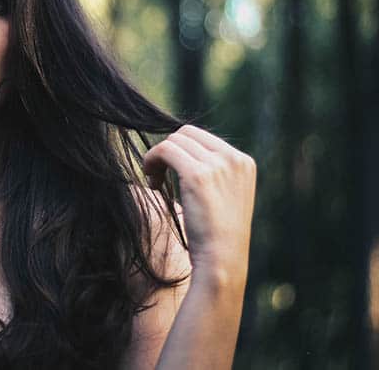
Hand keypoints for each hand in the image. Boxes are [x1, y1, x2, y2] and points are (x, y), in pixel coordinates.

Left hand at [143, 125, 256, 285]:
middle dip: (168, 151)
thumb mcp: (225, 197)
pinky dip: (151, 160)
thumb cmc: (217, 237)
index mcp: (243, 162)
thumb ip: (213, 173)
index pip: (201, 137)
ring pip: (173, 141)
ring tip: (155, 182)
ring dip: (157, 158)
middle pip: (186, 134)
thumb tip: (183, 150)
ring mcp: (217, 165)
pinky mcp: (198, 175)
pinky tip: (152, 182)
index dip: (180, 150)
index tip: (171, 171)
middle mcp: (233, 159)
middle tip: (158, 177)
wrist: (222, 261)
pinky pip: (164, 150)